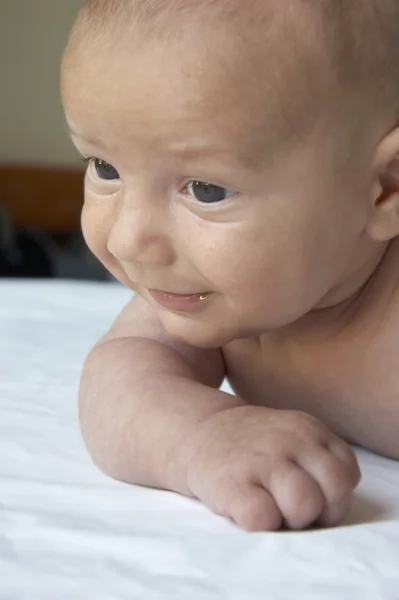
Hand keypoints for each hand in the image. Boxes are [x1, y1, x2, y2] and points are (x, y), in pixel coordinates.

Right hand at [185, 406, 359, 530]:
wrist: (199, 429)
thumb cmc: (254, 445)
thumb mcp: (294, 434)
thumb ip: (321, 460)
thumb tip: (335, 503)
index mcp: (309, 430)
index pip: (346, 475)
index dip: (332, 495)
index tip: (309, 493)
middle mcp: (290, 441)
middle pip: (335, 490)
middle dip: (320, 511)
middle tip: (293, 508)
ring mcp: (260, 461)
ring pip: (305, 504)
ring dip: (292, 518)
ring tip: (273, 509)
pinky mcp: (231, 483)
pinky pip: (262, 518)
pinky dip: (261, 524)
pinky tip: (248, 509)